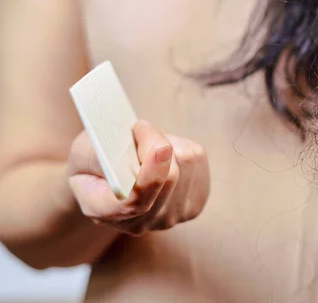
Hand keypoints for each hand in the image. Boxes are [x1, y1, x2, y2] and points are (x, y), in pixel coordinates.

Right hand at [67, 120, 209, 235]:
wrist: (108, 180)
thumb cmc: (93, 161)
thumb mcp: (84, 149)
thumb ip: (106, 149)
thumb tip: (143, 144)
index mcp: (103, 211)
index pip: (135, 202)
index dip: (152, 175)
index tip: (161, 147)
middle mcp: (139, 223)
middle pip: (169, 179)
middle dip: (157, 143)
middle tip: (139, 130)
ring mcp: (169, 218)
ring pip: (186, 164)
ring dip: (169, 144)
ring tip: (148, 149)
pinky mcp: (193, 205)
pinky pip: (197, 162)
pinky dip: (182, 148)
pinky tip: (165, 157)